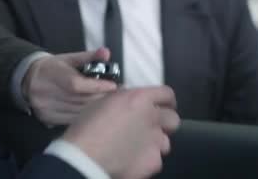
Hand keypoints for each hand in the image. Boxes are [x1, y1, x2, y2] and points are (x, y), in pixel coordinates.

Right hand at [22, 48, 117, 125]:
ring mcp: (45, 107)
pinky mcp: (46, 118)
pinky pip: (71, 121)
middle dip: (101, 97)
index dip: (96, 86)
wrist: (28, 79)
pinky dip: (85, 117)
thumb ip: (89, 57)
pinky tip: (94, 113)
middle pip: (79, 100)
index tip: (113, 85)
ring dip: (96, 109)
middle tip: (116, 95)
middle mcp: (45, 91)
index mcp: (51, 73)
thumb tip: (106, 53)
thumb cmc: (53, 68)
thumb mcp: (69, 59)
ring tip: (108, 103)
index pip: (76, 84)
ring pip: (78, 112)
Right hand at [63, 86, 179, 178]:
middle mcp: (153, 118)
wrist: (84, 157)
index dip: (165, 100)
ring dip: (156, 142)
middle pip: (173, 119)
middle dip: (164, 122)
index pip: (166, 94)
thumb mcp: (103, 101)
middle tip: (150, 126)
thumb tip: (131, 101)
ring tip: (139, 146)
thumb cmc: (87, 126)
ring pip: (166, 141)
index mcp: (140, 99)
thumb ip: (124, 99)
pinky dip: (147, 159)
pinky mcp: (153, 162)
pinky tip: (133, 160)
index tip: (162, 104)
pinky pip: (156, 159)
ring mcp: (156, 142)